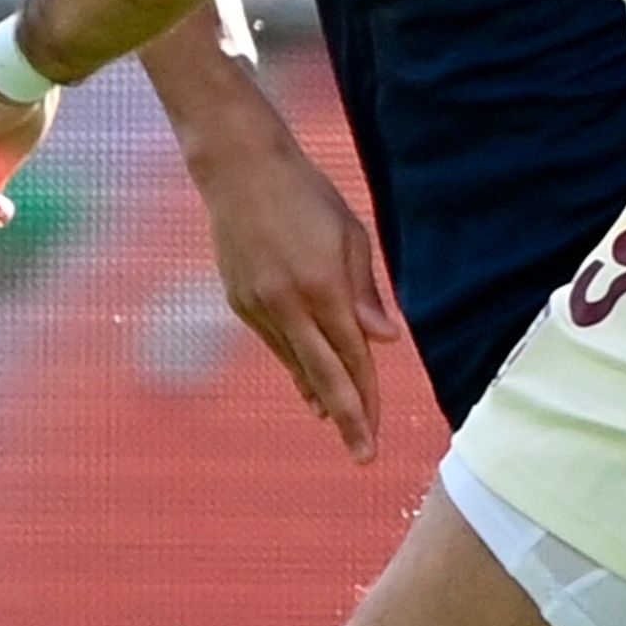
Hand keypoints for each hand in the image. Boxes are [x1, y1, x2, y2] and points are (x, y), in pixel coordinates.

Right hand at [179, 109, 403, 458]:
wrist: (239, 170)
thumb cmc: (305, 195)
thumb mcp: (350, 236)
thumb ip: (366, 293)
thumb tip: (386, 342)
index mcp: (322, 288)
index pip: (352, 358)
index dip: (368, 399)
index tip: (376, 434)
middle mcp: (288, 305)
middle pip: (324, 376)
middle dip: (347, 419)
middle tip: (363, 455)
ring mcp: (259, 307)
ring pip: (297, 364)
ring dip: (321, 395)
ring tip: (341, 423)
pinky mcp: (240, 302)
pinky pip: (277, 345)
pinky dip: (296, 367)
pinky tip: (309, 386)